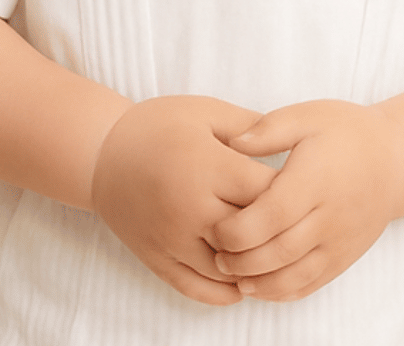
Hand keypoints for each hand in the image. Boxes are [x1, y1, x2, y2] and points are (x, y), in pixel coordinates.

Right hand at [91, 95, 276, 304]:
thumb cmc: (158, 126)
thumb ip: (249, 127)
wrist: (102, 154)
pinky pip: (198, 289)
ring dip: (254, 266)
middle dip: (276, 230)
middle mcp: (190, 208)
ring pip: (229, 269)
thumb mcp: (205, 111)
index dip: (289, 189)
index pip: (265, 191)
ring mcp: (172, 240)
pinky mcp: (157, 260)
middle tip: (293, 222)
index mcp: (206, 167)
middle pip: (251, 234)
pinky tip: (242, 281)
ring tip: (271, 253)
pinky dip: (225, 292)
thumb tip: (291, 142)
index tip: (301, 185)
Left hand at [208, 100, 402, 301]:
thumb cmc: (346, 132)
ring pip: (295, 275)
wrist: (395, 160)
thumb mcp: (308, 115)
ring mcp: (339, 241)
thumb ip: (268, 129)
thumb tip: (233, 143)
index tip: (213, 227)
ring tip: (232, 275)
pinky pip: (311, 284)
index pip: (272, 215)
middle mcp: (329, 215)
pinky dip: (283, 292)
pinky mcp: (344, 257)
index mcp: (315, 178)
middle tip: (215, 256)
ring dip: (259, 282)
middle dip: (241, 261)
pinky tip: (260, 286)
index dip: (238, 229)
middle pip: (279, 251)